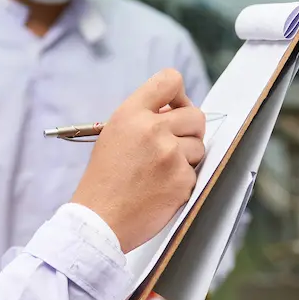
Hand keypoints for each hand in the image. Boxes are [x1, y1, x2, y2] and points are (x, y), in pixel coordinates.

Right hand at [70, 69, 206, 251]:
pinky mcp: (181, 179)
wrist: (99, 219)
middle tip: (173, 145)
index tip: (175, 108)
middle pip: (196, 115)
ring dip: (186, 158)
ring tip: (160, 172)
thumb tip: (174, 112)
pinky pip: (195, 172)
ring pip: (199, 146)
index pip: (170, 80)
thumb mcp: (114, 135)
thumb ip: (143, 119)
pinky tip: (161, 189)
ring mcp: (170, 154)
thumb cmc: (104, 180)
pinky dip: (182, 181)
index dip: (178, 94)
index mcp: (131, 114)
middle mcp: (152, 129)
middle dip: (189, 130)